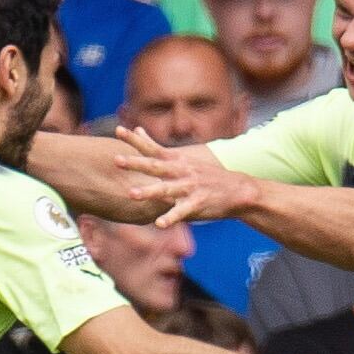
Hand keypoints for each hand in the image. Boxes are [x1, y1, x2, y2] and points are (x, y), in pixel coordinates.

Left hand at [113, 125, 255, 227]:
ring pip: (166, 189)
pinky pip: (182, 212)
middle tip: (117, 160)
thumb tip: (137, 130)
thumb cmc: (205, 175)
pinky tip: (159, 224)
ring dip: (149, 191)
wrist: (237, 189)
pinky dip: (170, 218)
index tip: (118, 129)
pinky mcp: (198, 204)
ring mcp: (189, 187)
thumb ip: (157, 148)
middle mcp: (181, 171)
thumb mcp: (183, 158)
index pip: (152, 147)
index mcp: (176, 160)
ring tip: (132, 194)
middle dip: (136, 163)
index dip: (135, 139)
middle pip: (155, 166)